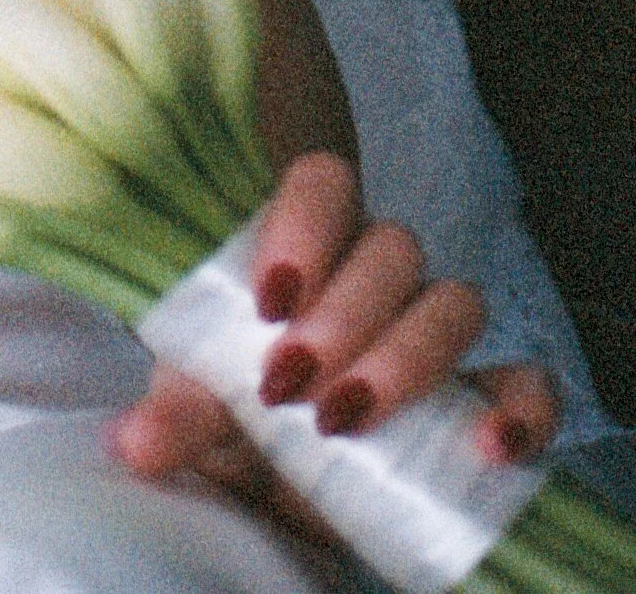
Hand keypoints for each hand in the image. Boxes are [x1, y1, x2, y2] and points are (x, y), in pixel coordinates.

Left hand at [109, 152, 559, 525]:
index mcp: (306, 242)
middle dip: (345, 316)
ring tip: (347, 418)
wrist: (275, 480)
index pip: (322, 182)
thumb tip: (136, 444)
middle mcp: (377, 272)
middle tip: (291, 384)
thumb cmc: (234, 409)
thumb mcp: (199, 406)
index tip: (270, 302)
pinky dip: (520, 407)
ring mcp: (432, 329)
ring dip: (406, 358)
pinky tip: (490, 444)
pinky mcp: (478, 397)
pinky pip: (525, 381)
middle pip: (390, 247)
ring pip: (453, 302)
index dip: (305, 227)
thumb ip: (177, 412)